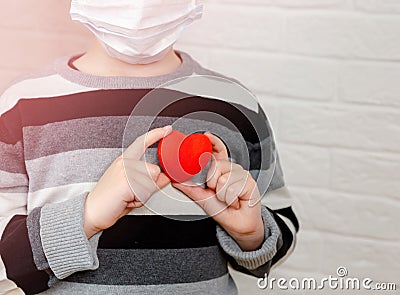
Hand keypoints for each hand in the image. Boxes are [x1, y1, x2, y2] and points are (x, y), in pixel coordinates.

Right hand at [83, 126, 171, 237]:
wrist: (90, 212)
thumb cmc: (109, 201)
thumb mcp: (132, 188)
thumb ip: (151, 181)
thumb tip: (165, 176)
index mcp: (124, 161)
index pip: (142, 143)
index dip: (156, 134)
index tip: (167, 129)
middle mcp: (124, 163)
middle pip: (155, 171)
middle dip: (149, 187)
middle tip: (131, 194)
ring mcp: (125, 171)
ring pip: (152, 181)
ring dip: (144, 194)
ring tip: (128, 197)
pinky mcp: (126, 181)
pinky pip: (146, 191)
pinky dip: (139, 200)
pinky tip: (126, 200)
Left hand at [172, 132, 264, 250]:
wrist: (237, 224)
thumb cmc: (223, 209)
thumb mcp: (202, 198)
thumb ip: (190, 188)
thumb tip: (176, 180)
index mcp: (220, 169)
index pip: (218, 150)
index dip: (213, 142)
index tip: (206, 136)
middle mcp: (231, 169)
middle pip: (217, 165)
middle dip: (213, 182)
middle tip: (217, 192)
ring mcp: (241, 174)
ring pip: (224, 178)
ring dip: (222, 193)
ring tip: (227, 198)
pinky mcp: (249, 181)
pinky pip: (233, 187)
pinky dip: (230, 198)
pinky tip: (236, 199)